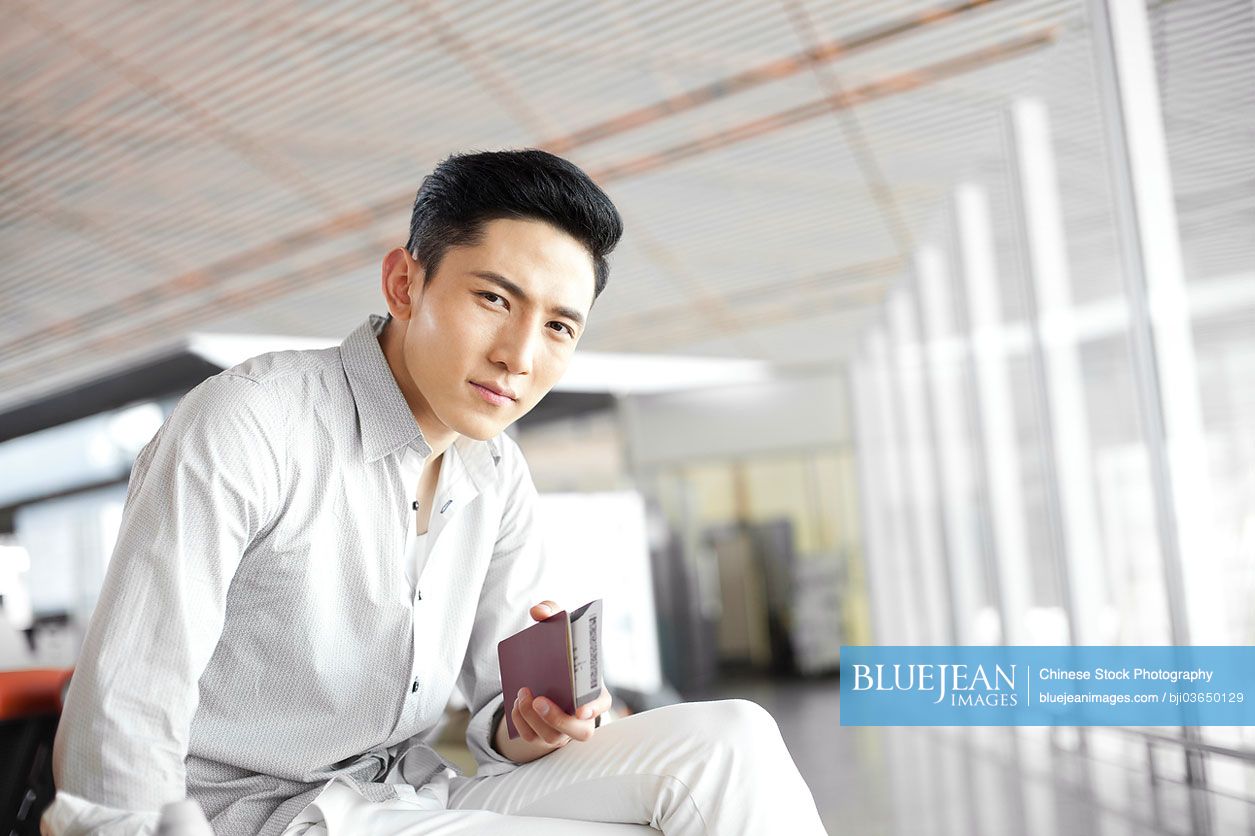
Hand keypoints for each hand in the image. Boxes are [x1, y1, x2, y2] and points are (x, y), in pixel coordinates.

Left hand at [494, 600, 613, 761]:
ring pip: (553, 737)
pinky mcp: (544, 733)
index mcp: (595, 691)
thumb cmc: (562, 651)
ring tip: (522, 695)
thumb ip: (553, 611)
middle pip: (579, 731)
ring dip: (534, 719)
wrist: (549, 672)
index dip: (594, 709)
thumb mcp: (560, 628)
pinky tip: (516, 703)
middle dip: (557, 719)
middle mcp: (583, 716)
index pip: (602, 704)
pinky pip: (533, 737)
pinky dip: (521, 722)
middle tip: (539, 700)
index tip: (580, 708)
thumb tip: (538, 612)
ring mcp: (564, 729)